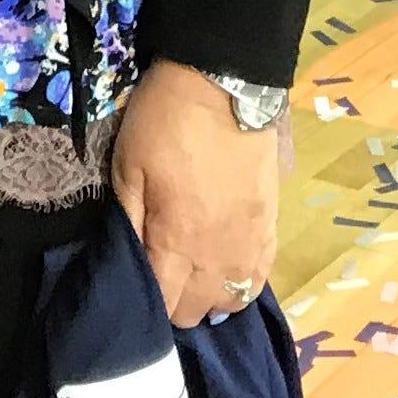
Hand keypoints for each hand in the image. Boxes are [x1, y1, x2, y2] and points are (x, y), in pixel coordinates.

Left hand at [109, 59, 280, 327]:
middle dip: (174, 305)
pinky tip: (223, 271)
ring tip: (190, 277)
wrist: (222, 86)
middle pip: (197, 312)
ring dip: (208, 298)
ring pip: (231, 302)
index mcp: (176, 242)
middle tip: (159, 279)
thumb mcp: (127, 167)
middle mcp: (218, 256)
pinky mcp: (270, 228)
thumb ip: (128, 223)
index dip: (146, 307)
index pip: (164, 305)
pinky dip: (238, 284)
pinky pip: (258, 278)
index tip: (134, 293)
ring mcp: (250, 244)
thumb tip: (128, 266)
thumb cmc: (163, 123)